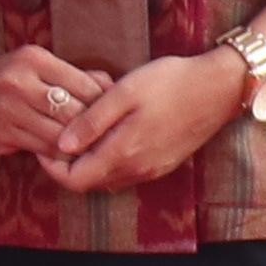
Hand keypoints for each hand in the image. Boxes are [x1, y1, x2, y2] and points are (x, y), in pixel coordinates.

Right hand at [0, 44, 106, 164]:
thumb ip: (76, 75)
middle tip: (107, 137)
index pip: (82, 85)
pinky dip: (58, 153)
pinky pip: (41, 149)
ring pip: (58, 135)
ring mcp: (7, 110)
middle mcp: (18, 82)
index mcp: (33, 59)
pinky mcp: (0, 133)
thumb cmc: (13, 78)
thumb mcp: (40, 66)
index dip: (102, 103)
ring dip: (77, 145)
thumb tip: (113, 86)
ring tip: (90, 147)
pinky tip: (65, 152)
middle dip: (92, 127)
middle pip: (72, 112)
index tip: (111, 114)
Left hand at [50, 46, 252, 196]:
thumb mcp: (123, 94)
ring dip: (90, 159)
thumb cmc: (170, 83)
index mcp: (123, 154)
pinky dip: (110, 157)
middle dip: (69, 162)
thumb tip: (60, 146)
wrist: (220, 87)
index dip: (52, 166)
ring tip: (86, 125)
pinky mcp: (163, 163)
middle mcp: (138, 170)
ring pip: (107, 177)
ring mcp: (153, 169)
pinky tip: (112, 129)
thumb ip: (91, 122)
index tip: (45, 141)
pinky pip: (126, 171)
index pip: (74, 181)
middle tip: (63, 130)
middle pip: (88, 181)